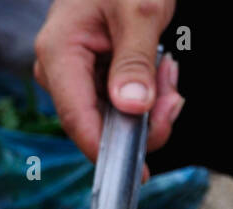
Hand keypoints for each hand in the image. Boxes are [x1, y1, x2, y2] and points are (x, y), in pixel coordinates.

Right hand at [33, 0, 183, 172]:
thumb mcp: (140, 10)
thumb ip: (136, 61)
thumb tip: (131, 108)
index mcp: (58, 52)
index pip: (77, 117)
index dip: (105, 148)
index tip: (135, 169)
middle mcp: (58, 68)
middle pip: (95, 121)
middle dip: (141, 119)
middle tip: (174, 98)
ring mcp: (71, 73)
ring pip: (110, 114)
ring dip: (148, 105)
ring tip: (168, 72)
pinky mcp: (88, 74)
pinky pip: (115, 100)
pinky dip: (143, 94)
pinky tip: (158, 71)